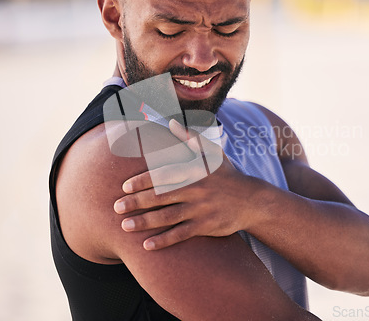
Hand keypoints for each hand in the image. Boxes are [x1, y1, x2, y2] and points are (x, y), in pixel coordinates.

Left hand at [113, 119, 259, 249]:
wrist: (252, 200)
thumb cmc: (226, 174)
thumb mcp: (212, 152)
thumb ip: (190, 137)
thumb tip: (170, 122)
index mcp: (194, 171)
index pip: (164, 175)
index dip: (143, 180)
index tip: (124, 186)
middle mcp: (196, 190)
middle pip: (161, 196)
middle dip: (137, 202)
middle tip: (116, 207)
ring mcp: (201, 209)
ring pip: (168, 216)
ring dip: (145, 222)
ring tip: (125, 226)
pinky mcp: (206, 226)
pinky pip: (181, 234)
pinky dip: (164, 240)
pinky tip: (146, 246)